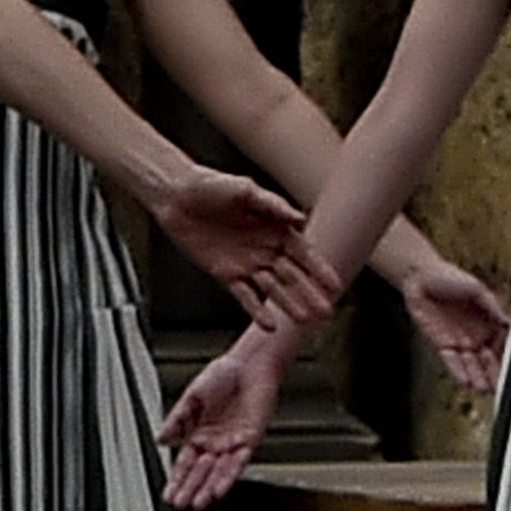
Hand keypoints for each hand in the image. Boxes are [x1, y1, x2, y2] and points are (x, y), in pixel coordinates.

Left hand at [139, 160, 329, 323]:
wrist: (176, 196)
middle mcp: (264, 248)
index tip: (335, 285)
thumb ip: (273, 205)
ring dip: (289, 305)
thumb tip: (300, 218)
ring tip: (304, 321)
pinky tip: (269, 324)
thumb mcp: (245, 190)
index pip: (303, 253)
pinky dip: (256, 310)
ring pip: (272, 289)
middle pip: (292, 276)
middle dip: (310, 294)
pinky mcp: (225, 274)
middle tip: (326, 312)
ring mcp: (246, 263)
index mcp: (275, 227)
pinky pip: (244, 295)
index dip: (319, 269)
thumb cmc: (210, 186)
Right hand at [157, 322, 287, 510]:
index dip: (176, 479)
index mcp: (199, 433)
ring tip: (197, 504)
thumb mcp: (192, 396)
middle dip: (188, 489)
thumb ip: (176, 419)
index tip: (169, 494)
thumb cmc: (225, 373)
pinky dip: (227, 477)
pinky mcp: (249, 440)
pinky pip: (238, 463)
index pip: (185, 463)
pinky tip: (218, 489)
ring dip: (207, 488)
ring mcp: (232, 443)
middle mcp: (216, 442)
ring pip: (218, 472)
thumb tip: (161, 439)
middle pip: (199, 472)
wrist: (250, 365)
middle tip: (178, 505)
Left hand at [388, 236, 510, 396]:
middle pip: (491, 361)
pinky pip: (453, 363)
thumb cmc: (449, 277)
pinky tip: (467, 382)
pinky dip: (460, 372)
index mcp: (491, 322)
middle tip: (503, 385)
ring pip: (473, 366)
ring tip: (485, 388)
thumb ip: (492, 305)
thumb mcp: (476, 288)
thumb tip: (508, 322)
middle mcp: (479, 336)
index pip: (505, 344)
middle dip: (497, 374)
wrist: (419, 278)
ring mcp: (461, 343)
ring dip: (480, 378)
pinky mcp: (443, 346)